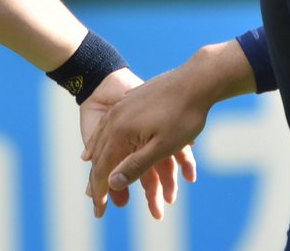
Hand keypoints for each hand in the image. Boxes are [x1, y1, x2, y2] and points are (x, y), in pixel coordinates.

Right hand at [81, 68, 196, 219]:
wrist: (196, 79)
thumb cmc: (183, 115)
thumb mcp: (162, 147)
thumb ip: (136, 165)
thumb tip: (112, 183)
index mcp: (121, 132)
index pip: (104, 168)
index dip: (101, 191)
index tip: (99, 211)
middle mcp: (116, 119)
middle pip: (101, 155)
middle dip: (98, 180)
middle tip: (96, 201)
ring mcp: (122, 107)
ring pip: (103, 138)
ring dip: (99, 158)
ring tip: (94, 173)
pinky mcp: (131, 99)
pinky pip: (110, 123)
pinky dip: (104, 137)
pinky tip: (103, 139)